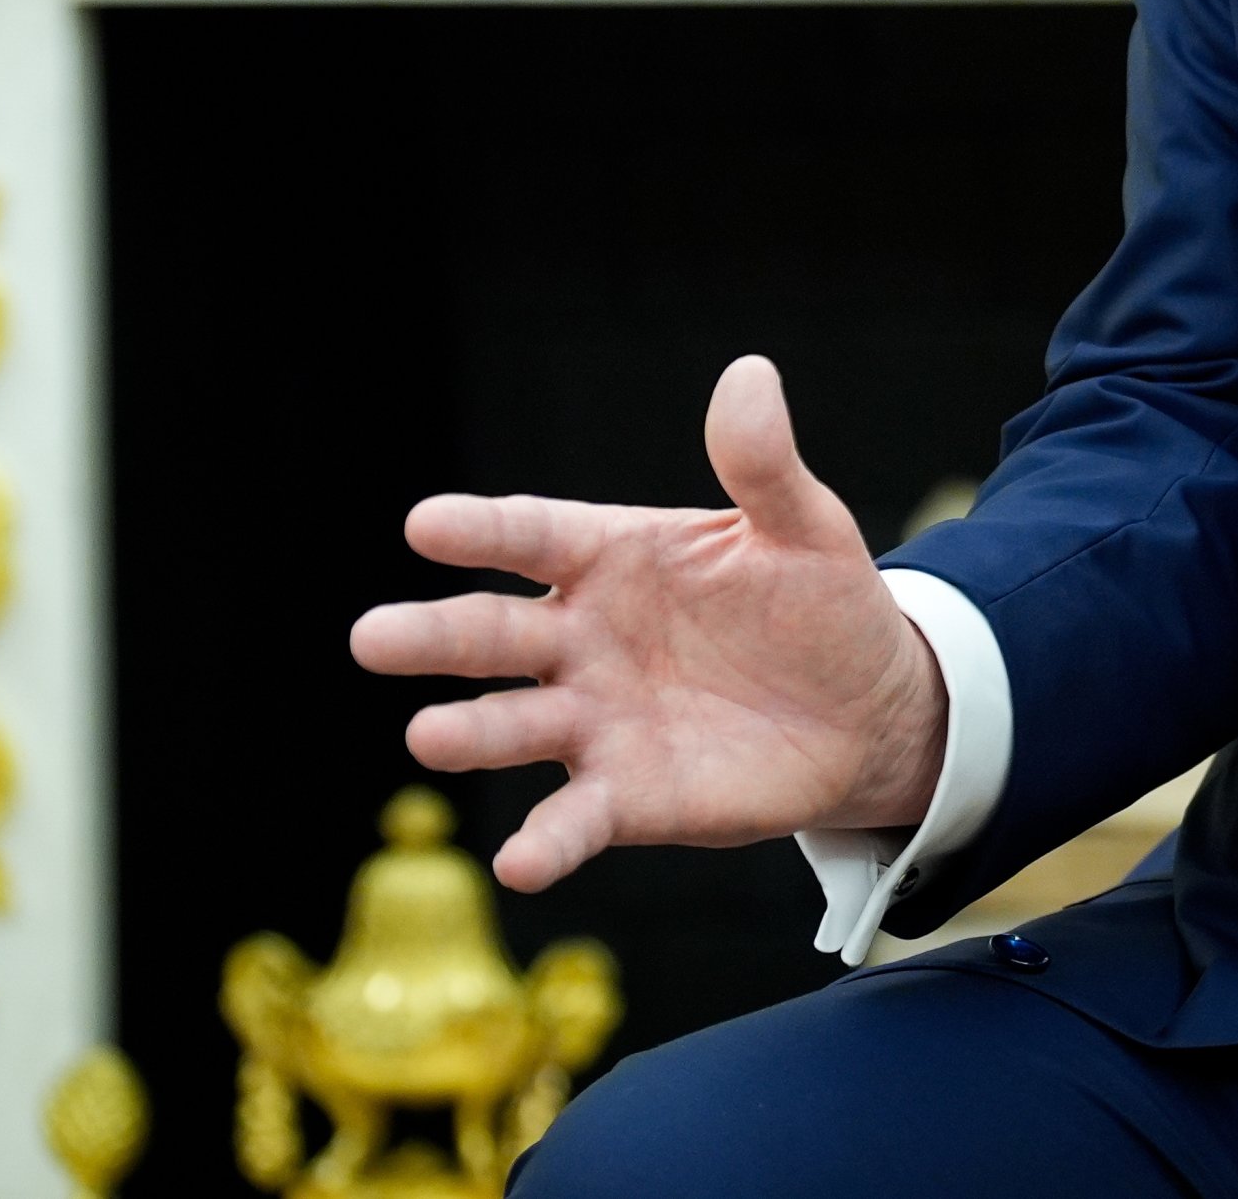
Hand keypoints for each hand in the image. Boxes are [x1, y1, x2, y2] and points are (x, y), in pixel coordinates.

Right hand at [348, 355, 947, 893]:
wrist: (867, 709)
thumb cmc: (819, 603)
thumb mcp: (803, 527)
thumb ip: (762, 464)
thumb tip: (750, 374)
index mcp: (613, 557)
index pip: (533, 536)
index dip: (482, 530)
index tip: (425, 524)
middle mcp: (583, 639)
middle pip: (494, 634)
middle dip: (434, 637)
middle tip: (370, 638)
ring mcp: (596, 721)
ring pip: (514, 726)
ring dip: (470, 734)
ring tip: (428, 737)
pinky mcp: (627, 796)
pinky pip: (574, 819)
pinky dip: (546, 842)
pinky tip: (519, 862)